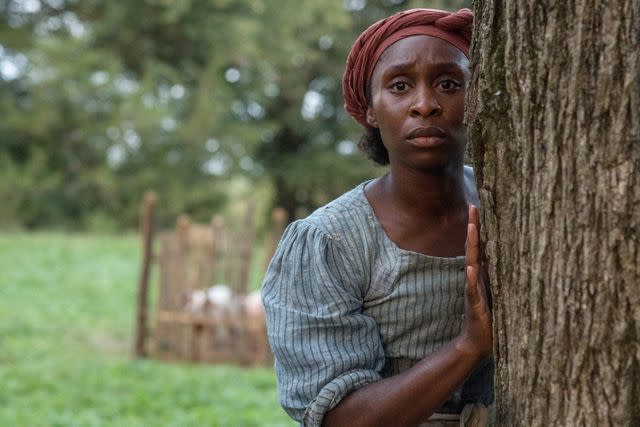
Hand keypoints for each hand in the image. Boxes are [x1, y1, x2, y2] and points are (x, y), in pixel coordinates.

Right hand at [458, 204, 492, 358]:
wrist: (476, 343)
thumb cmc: (491, 320)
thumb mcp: (502, 295)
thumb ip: (505, 279)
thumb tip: (522, 262)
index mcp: (482, 275)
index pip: (481, 246)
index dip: (480, 227)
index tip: (480, 207)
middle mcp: (475, 278)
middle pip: (473, 247)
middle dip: (473, 227)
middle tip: (473, 207)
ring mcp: (472, 290)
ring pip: (471, 262)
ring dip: (471, 245)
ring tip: (472, 228)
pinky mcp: (474, 304)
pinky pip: (472, 288)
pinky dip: (471, 277)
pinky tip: (470, 266)